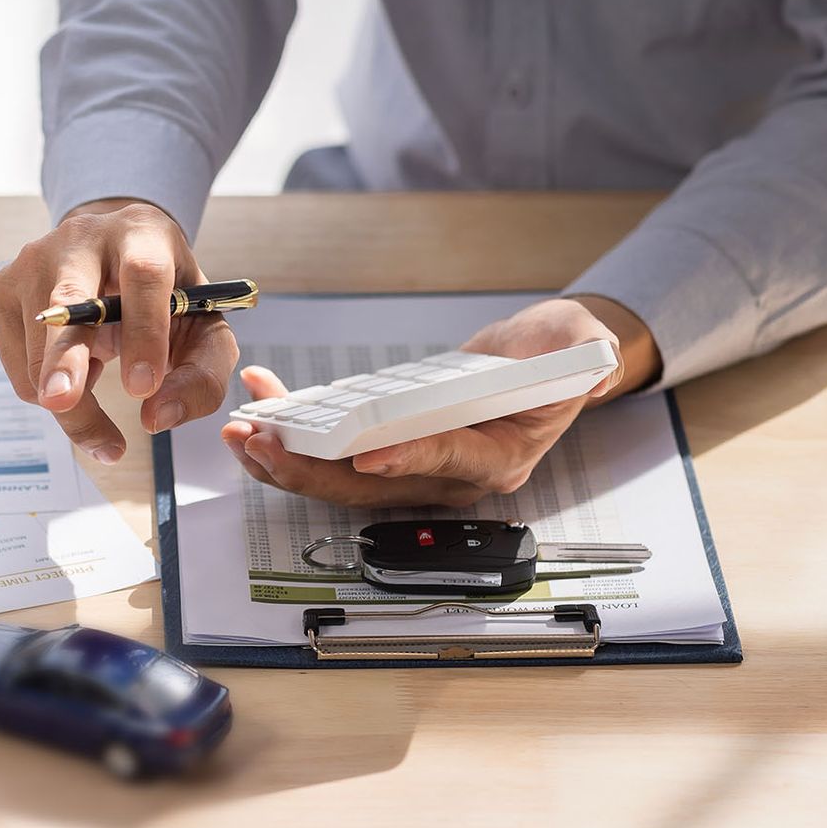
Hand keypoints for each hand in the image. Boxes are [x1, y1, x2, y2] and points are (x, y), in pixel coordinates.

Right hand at [0, 199, 240, 462]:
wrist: (113, 256)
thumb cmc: (164, 298)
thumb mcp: (202, 328)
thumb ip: (200, 375)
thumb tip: (158, 416)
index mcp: (142, 234)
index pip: (143, 275)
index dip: (144, 331)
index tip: (143, 387)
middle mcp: (80, 238)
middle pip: (69, 299)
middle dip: (66, 355)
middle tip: (63, 402)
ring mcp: (31, 262)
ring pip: (39, 351)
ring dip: (72, 401)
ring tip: (99, 393)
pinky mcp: (1, 292)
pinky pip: (21, 369)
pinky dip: (49, 388)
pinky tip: (74, 366)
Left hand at [220, 295, 658, 506]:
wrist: (538, 366)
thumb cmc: (555, 356)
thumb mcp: (578, 342)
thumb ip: (578, 352)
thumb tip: (583, 365)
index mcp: (497, 457)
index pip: (446, 461)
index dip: (405, 459)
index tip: (365, 454)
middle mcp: (448, 476)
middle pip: (372, 485)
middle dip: (312, 469)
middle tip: (264, 445)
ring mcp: (414, 469)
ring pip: (341, 479)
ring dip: (287, 460)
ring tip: (242, 434)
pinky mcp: (388, 450)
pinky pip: (333, 453)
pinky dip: (295, 432)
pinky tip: (263, 405)